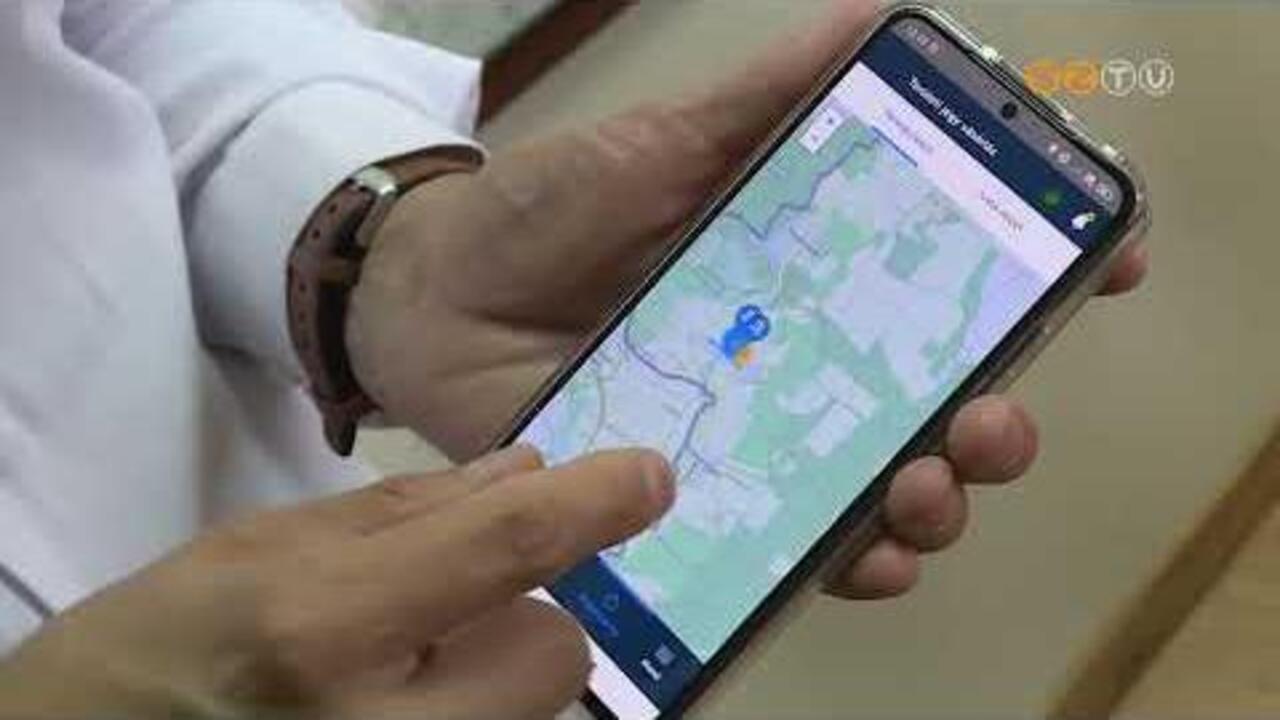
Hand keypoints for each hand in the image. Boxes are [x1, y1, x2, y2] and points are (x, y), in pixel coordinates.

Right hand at [0, 446, 672, 719]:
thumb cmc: (169, 637)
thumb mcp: (272, 541)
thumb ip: (413, 508)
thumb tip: (534, 472)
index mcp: (325, 626)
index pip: (504, 550)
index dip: (591, 505)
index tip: (650, 476)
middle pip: (555, 650)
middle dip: (522, 610)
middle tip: (439, 604)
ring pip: (535, 701)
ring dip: (497, 664)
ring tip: (398, 663)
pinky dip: (477, 700)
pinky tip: (398, 696)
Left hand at [347, 0, 1147, 598]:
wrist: (432, 301)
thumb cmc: (544, 211)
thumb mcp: (660, 142)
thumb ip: (761, 98)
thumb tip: (878, 16)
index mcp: (810, 268)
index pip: (949, 280)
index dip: (1038, 277)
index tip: (1104, 266)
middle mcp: (800, 356)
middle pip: (935, 402)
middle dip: (994, 420)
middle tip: (993, 420)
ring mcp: (753, 433)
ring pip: (882, 485)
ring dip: (935, 500)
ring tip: (927, 489)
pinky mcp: (699, 496)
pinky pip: (791, 545)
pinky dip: (842, 561)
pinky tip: (860, 556)